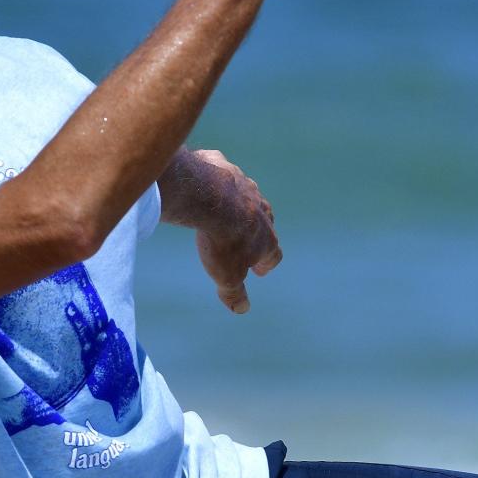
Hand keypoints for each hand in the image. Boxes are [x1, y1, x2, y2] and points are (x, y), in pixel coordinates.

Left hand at [187, 148, 282, 313]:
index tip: (259, 270)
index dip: (266, 264)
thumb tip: (242, 309)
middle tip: (244, 240)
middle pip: (264, 223)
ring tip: (222, 213)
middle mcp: (262, 210)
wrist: (207, 196)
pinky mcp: (226, 168)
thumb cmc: (221, 240)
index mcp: (266, 238)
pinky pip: (224, 175)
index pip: (274, 255)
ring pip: (246, 197)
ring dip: (238, 206)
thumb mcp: (226, 275)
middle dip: (255, 232)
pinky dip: (217, 182)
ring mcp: (246, 186)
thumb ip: (234, 293)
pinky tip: (203, 187)